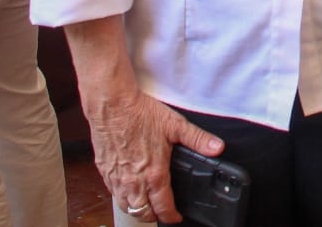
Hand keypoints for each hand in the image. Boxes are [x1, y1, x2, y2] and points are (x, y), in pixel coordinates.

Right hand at [83, 85, 223, 222]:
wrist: (112, 106)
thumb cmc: (140, 114)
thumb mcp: (175, 125)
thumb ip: (198, 139)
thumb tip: (217, 148)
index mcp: (153, 174)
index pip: (163, 207)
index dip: (172, 216)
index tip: (176, 217)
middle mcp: (133, 182)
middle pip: (142, 213)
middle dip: (154, 215)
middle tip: (163, 210)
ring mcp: (116, 179)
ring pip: (126, 207)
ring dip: (137, 209)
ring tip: (147, 204)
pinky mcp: (104, 172)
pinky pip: (113, 194)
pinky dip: (122, 197)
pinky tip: (128, 189)